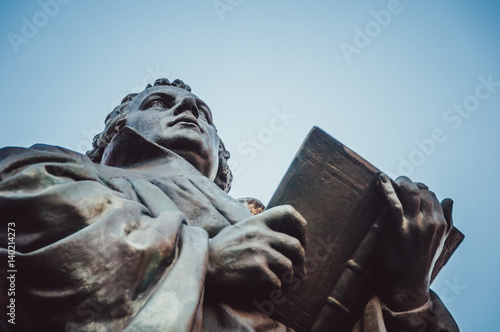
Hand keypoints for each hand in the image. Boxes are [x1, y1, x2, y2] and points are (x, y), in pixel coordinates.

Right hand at [205, 205, 306, 300]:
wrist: (202, 265)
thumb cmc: (220, 249)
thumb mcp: (239, 229)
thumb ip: (259, 227)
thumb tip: (281, 233)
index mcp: (257, 221)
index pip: (288, 212)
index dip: (301, 226)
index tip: (301, 239)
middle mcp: (260, 234)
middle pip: (296, 246)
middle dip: (301, 261)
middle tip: (298, 269)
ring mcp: (259, 251)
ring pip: (290, 267)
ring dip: (289, 278)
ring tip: (283, 282)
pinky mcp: (256, 269)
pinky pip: (278, 283)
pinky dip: (276, 290)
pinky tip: (269, 291)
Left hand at [376, 175, 452, 310]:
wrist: (407, 284)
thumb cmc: (422, 261)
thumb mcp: (440, 241)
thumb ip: (448, 219)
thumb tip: (449, 198)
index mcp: (441, 224)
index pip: (432, 195)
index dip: (420, 189)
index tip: (409, 187)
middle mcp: (431, 222)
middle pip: (421, 191)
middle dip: (409, 182)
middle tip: (398, 181)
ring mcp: (415, 225)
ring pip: (409, 193)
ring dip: (399, 183)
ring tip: (389, 180)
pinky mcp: (398, 229)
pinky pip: (394, 204)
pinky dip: (387, 189)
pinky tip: (381, 179)